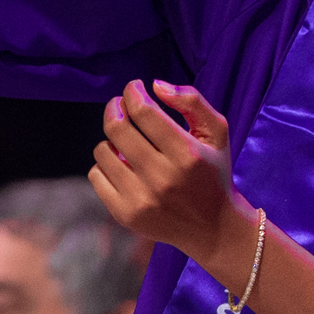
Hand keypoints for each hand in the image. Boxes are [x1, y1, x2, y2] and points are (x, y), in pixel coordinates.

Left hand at [90, 80, 253, 261]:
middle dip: (115, 108)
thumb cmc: (213, 172)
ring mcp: (141, 199)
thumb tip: (155, 85)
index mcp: (187, 154)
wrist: (213, 228)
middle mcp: (163, 177)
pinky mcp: (126, 215)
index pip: (143, 111)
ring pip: (102, 151)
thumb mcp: (216, 132)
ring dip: (110, 139)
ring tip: (125, 141)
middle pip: (117, 128)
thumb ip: (192, 102)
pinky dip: (105, 164)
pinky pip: (96, 176)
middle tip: (120, 106)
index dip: (132, 92)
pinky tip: (122, 165)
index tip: (134, 87)